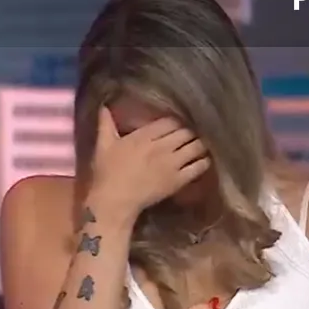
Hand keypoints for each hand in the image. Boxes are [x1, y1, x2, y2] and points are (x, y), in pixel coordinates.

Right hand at [89, 107, 210, 216]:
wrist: (115, 201)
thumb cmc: (107, 173)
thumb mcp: (103, 145)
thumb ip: (106, 124)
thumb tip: (104, 107)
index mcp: (144, 136)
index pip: (170, 122)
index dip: (176, 122)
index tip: (177, 126)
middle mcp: (161, 146)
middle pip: (185, 132)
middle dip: (189, 132)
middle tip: (191, 136)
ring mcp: (172, 163)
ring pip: (195, 147)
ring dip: (200, 144)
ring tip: (200, 146)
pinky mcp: (178, 180)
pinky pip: (198, 167)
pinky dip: (204, 162)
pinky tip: (205, 160)